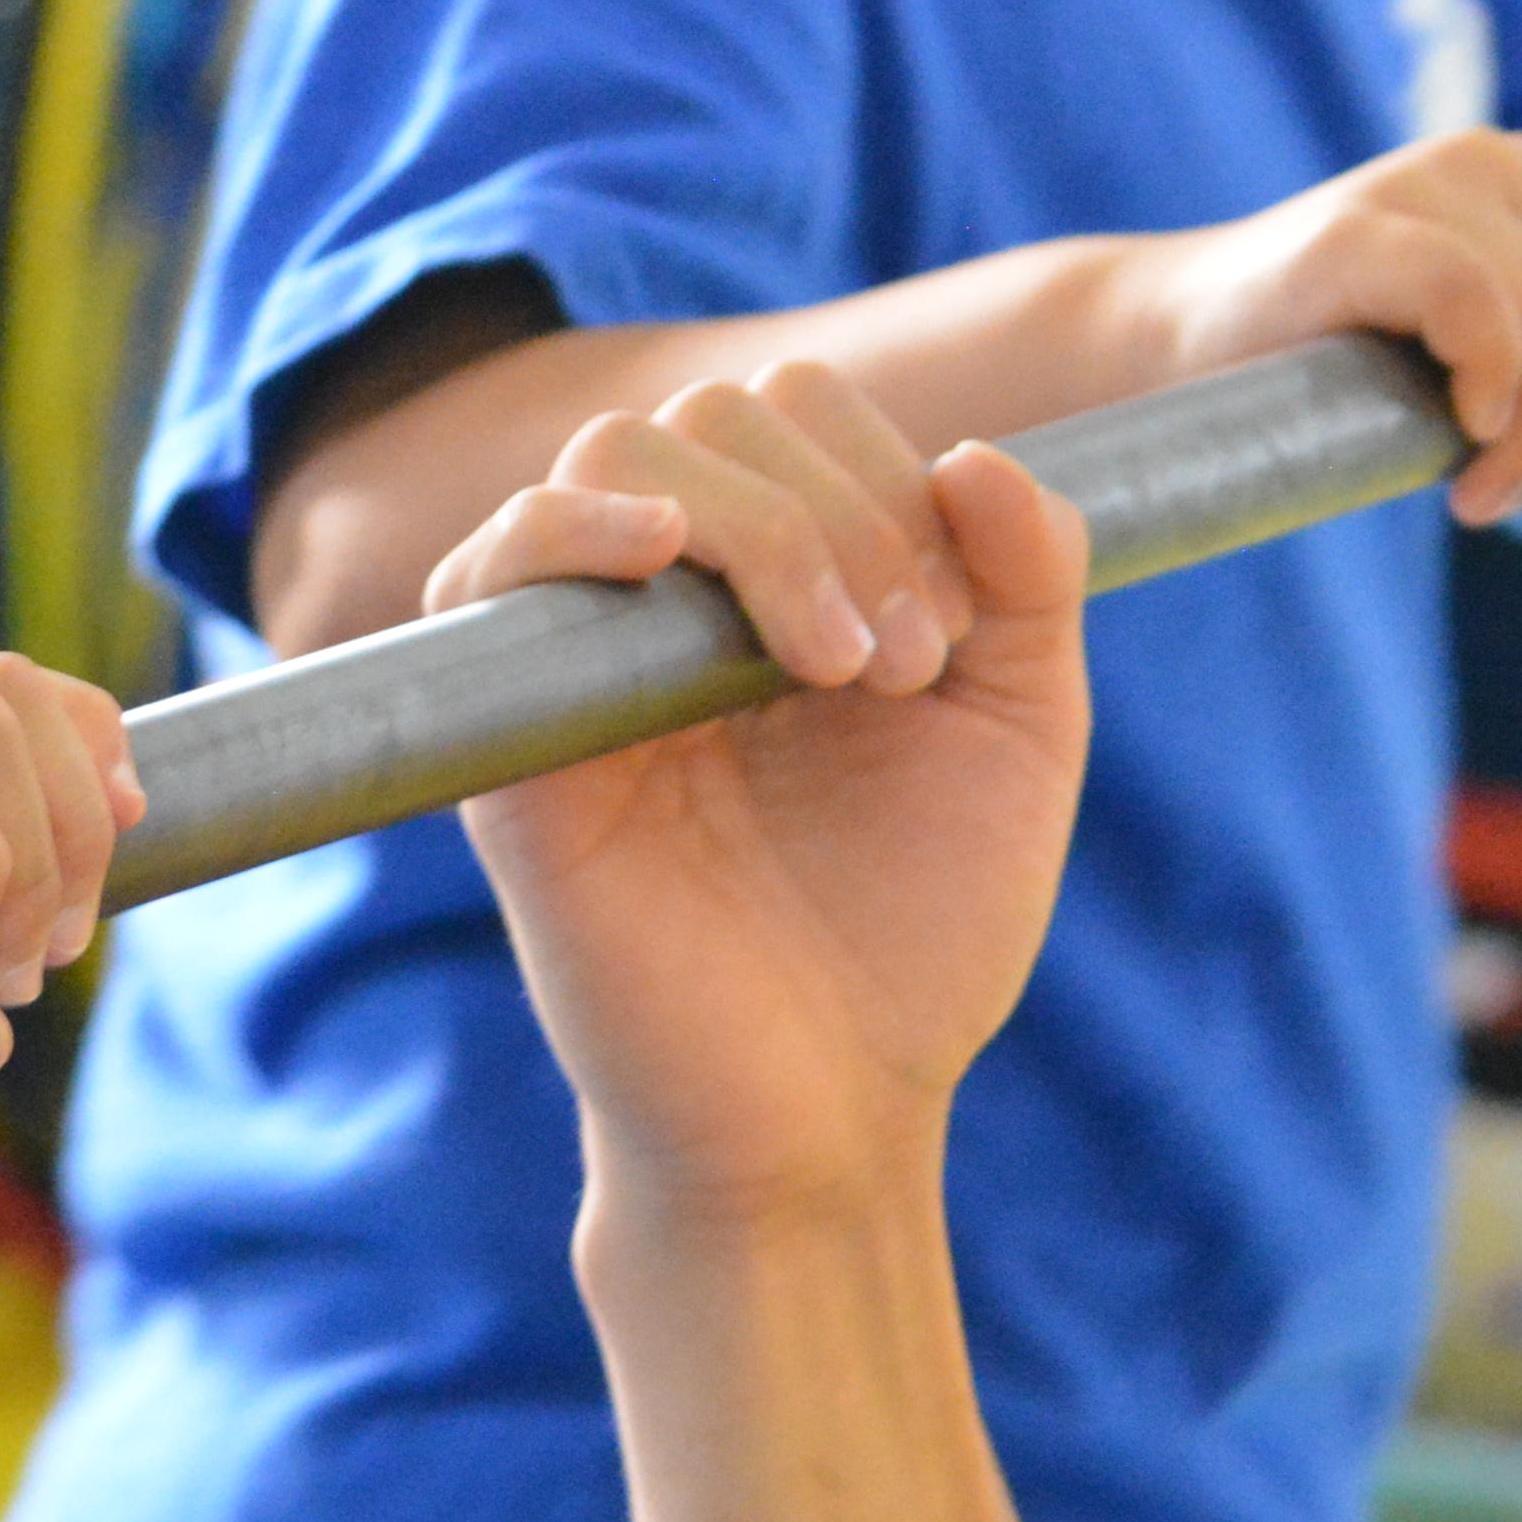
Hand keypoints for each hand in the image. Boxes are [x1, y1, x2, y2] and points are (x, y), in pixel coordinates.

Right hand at [438, 367, 1095, 1223]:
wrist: (833, 1110)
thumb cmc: (917, 932)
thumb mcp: (1018, 732)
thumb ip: (1031, 578)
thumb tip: (981, 452)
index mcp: (778, 579)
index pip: (797, 411)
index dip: (889, 477)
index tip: (953, 645)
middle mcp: (670, 602)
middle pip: (713, 414)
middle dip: (843, 513)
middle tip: (902, 671)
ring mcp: (583, 662)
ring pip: (620, 461)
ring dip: (763, 529)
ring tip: (833, 667)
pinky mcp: (513, 745)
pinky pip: (490, 571)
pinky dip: (571, 526)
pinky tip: (665, 558)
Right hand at [1118, 132, 1521, 555]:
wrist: (1182, 344)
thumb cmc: (1331, 375)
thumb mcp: (1464, 409)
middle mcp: (1507, 162)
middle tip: (1505, 501)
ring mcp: (1435, 180)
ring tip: (1475, 496)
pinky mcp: (1365, 223)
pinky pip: (1479, 303)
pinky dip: (1489, 389)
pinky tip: (1458, 437)